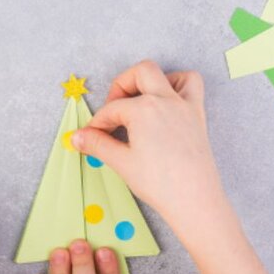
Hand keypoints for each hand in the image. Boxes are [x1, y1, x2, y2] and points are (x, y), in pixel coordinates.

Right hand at [70, 61, 225, 238]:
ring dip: (151, 81)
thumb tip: (77, 137)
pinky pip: (191, 86)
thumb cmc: (159, 183)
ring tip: (139, 102)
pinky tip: (165, 104)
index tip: (92, 137)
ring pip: (168, 74)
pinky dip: (177, 86)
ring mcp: (184, 105)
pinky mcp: (197, 115)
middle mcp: (165, 100)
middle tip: (113, 110)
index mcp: (143, 109)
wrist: (194, 200)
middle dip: (121, 86)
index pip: (112, 109)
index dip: (97, 123)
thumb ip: (97, 144)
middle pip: (139, 74)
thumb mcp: (121, 162)